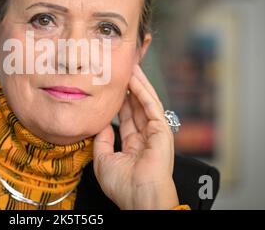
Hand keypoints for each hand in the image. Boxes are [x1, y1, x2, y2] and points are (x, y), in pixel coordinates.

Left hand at [93, 64, 178, 209]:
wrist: (139, 198)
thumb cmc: (122, 186)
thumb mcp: (103, 160)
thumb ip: (102, 140)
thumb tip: (102, 124)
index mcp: (133, 146)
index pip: (126, 118)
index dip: (120, 102)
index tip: (112, 88)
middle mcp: (145, 137)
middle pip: (136, 107)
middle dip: (129, 88)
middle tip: (122, 70)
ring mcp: (155, 133)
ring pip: (145, 103)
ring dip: (137, 84)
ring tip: (130, 67)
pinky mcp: (162, 131)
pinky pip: (151, 106)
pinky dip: (143, 92)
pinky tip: (135, 79)